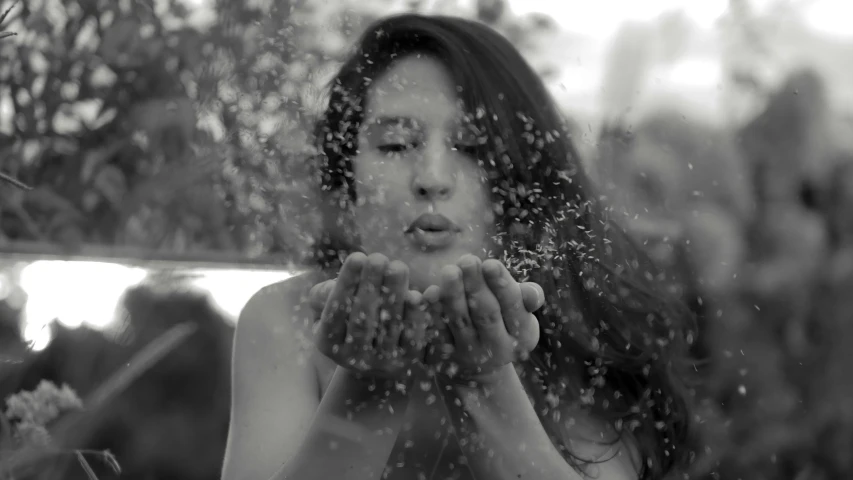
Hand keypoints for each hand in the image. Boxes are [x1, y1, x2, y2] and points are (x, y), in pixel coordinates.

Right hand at [310, 252, 427, 378]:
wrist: (376, 357)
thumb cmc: (348, 319)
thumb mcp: (327, 307)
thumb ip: (323, 295)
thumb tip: (333, 286)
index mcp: (328, 344)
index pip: (335, 312)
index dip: (346, 285)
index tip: (357, 257)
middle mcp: (353, 359)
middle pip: (362, 320)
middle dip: (371, 286)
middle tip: (379, 258)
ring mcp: (381, 364)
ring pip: (388, 326)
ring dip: (394, 294)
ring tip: (397, 267)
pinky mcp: (407, 364)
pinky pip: (412, 338)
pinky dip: (414, 316)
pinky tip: (415, 294)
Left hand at [422, 255, 541, 382]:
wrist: (480, 363)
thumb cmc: (503, 319)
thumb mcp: (519, 311)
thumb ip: (526, 297)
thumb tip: (532, 293)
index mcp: (523, 334)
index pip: (513, 306)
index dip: (501, 285)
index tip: (490, 263)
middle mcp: (499, 348)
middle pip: (487, 314)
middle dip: (476, 286)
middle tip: (467, 260)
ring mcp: (471, 354)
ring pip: (460, 322)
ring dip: (453, 295)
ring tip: (449, 270)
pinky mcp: (446, 356)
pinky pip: (438, 331)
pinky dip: (433, 312)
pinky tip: (429, 293)